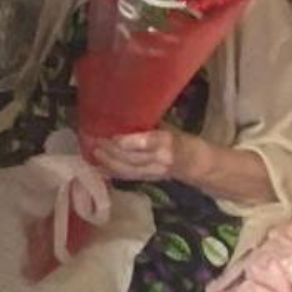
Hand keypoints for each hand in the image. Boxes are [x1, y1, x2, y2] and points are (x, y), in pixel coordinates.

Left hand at [93, 129, 209, 182]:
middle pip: (132, 159)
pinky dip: (111, 173)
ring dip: (108, 162)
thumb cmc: (183, 139)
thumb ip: (149, 124)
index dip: (127, 142)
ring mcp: (154, 172)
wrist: (197, 165)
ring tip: (93, 152)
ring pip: (127, 171)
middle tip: (94, 141)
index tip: (111, 136)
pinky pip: (127, 177)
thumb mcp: (169, 126)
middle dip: (111, 152)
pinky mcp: (149, 180)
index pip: (146, 142)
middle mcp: (160, 159)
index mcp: (167, 141)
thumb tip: (122, 111)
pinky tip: (99, 168)